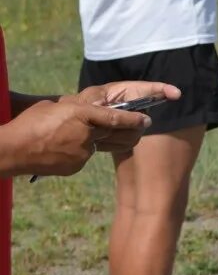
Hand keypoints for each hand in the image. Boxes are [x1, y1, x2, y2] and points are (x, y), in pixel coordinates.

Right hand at [7, 97, 154, 176]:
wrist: (12, 151)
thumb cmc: (30, 123)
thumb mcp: (56, 107)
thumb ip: (77, 110)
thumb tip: (90, 111)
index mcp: (80, 114)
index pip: (115, 117)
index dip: (133, 119)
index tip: (147, 120)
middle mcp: (86, 134)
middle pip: (115, 132)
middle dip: (128, 130)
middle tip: (139, 127)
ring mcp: (82, 153)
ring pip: (99, 145)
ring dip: (98, 140)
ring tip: (77, 136)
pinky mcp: (76, 166)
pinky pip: (85, 156)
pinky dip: (80, 151)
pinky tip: (63, 149)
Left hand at [63, 82, 180, 152]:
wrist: (42, 141)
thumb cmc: (62, 119)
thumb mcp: (91, 111)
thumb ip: (118, 115)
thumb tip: (145, 121)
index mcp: (110, 94)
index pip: (141, 89)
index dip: (159, 90)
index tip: (176, 94)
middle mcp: (114, 106)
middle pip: (141, 113)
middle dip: (132, 123)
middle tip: (110, 130)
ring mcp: (113, 122)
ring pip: (135, 131)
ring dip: (120, 136)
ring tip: (99, 138)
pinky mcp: (110, 137)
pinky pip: (124, 142)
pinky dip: (115, 144)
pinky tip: (100, 145)